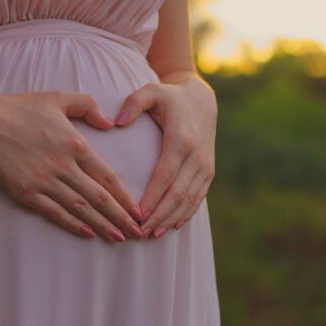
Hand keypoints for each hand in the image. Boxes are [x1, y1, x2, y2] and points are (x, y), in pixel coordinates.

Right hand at [0, 89, 143, 241]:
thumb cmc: (20, 108)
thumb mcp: (58, 97)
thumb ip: (88, 106)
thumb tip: (110, 123)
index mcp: (75, 144)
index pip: (107, 177)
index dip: (125, 197)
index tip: (139, 210)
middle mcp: (63, 166)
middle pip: (99, 198)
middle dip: (121, 218)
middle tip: (138, 233)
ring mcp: (44, 182)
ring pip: (80, 209)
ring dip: (102, 226)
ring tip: (118, 238)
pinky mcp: (26, 192)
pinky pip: (54, 213)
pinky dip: (73, 225)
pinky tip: (87, 233)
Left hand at [113, 71, 216, 238]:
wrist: (202, 99)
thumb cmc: (170, 97)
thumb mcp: (151, 91)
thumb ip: (133, 103)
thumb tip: (117, 122)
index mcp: (181, 139)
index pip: (165, 176)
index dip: (152, 198)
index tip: (137, 215)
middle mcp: (196, 156)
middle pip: (178, 194)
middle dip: (159, 216)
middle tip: (140, 232)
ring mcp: (205, 165)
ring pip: (190, 200)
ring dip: (172, 219)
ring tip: (153, 234)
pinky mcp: (209, 171)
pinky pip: (199, 198)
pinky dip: (186, 214)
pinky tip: (172, 226)